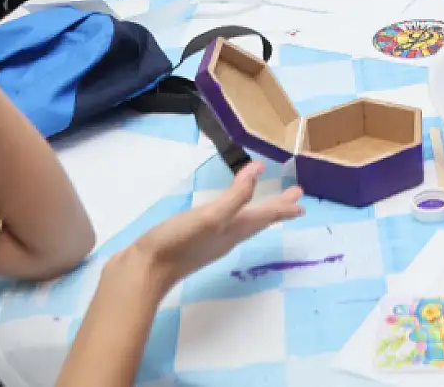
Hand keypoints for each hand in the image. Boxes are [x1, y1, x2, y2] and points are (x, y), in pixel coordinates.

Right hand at [128, 163, 303, 288]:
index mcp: (234, 230)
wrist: (142, 273)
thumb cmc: (177, 243)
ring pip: (241, 224)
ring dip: (257, 213)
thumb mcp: (210, 216)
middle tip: (294, 199)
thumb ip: (236, 195)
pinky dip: (232, 215)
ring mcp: (209, 242)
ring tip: (265, 206)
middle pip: (257, 221)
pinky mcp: (191, 243)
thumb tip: (259, 171)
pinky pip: (222, 226)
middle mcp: (226, 237)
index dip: (283, 206)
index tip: (301, 200)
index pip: (265, 216)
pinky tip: (223, 217)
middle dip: (276, 209)